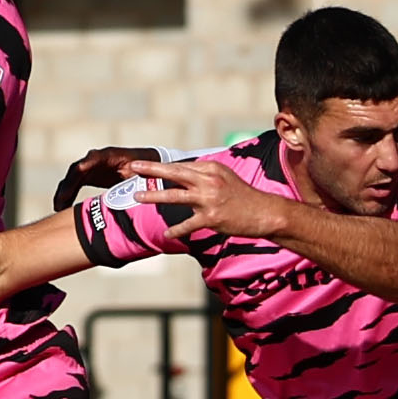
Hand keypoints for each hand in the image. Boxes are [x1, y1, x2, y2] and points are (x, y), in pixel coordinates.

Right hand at [52, 145, 161, 209]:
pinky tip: (62, 207)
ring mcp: (91, 166)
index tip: (69, 186)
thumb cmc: (145, 168)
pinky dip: (68, 195)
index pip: (87, 162)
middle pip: (75, 172)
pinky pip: (74, 184)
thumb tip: (132, 181)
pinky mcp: (89, 175)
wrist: (146, 164)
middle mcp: (95, 158)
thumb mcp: (141, 172)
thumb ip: (134, 176)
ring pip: (72, 178)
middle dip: (66, 187)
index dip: (77, 174)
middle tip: (59, 204)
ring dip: (64, 193)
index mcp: (107, 155)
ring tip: (58, 208)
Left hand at [134, 156, 294, 242]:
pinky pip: (188, 224)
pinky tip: (166, 233)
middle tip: (133, 167)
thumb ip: (204, 175)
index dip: (161, 167)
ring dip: (154, 196)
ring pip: (175, 195)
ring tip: (137, 196)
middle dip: (151, 170)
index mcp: (211, 168)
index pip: (181, 166)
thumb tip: (184, 174)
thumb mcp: (225, 178)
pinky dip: (176, 229)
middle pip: (174, 173)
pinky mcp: (212, 217)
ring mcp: (209, 199)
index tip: (144, 165)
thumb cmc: (244, 196)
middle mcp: (208, 180)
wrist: (265, 212)